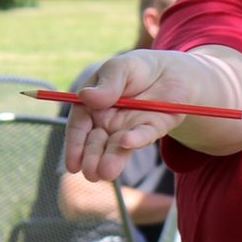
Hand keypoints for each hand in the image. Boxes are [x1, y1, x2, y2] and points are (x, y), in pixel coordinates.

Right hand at [61, 51, 189, 181]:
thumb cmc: (136, 69)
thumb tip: (86, 96)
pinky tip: (127, 142)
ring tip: (106, 173)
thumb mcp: (119, 68)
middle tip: (90, 173)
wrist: (170, 71)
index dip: (74, 146)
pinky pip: (145, 134)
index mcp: (92, 108)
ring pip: (118, 146)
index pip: (78, 128)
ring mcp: (131, 128)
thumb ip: (106, 83)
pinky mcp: (154, 128)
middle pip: (96, 143)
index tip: (72, 165)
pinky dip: (137, 139)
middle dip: (92, 158)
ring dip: (112, 159)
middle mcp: (109, 124)